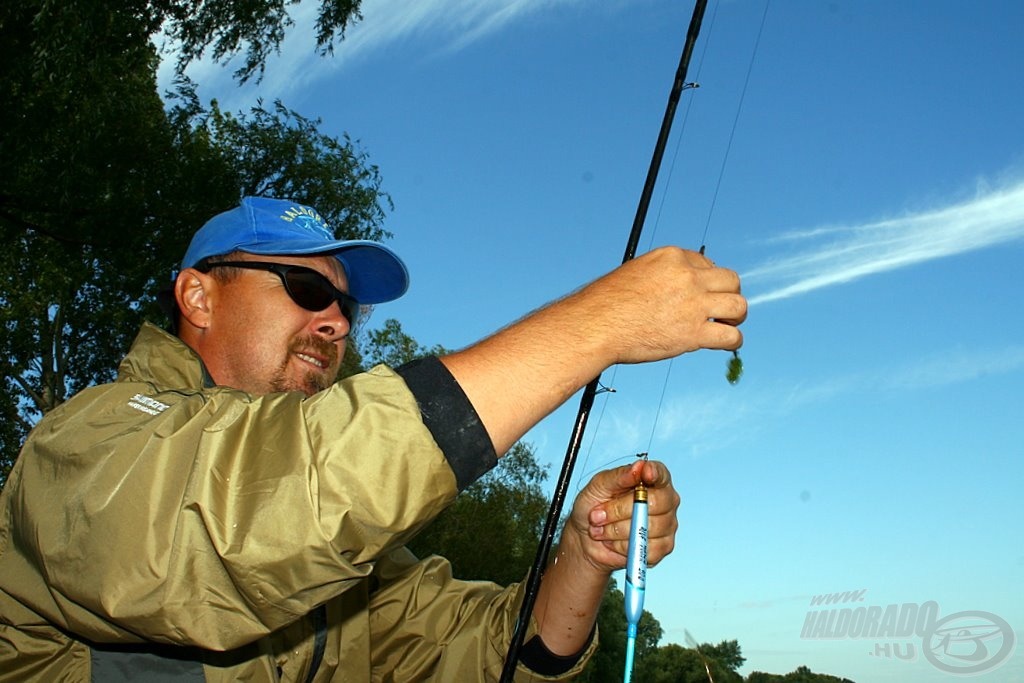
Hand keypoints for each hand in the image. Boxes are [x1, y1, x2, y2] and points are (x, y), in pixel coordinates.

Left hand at [565, 460, 679, 574]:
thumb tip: (639, 467)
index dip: (655, 473)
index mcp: (651, 480)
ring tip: (603, 529)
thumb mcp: (598, 486)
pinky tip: (615, 541)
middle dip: (620, 510)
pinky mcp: (663, 547)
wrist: (586, 539)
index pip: (661, 474)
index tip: (645, 474)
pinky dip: (623, 546)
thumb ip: (619, 476)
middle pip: (655, 503)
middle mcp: (665, 501)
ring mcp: (666, 525)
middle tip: (599, 514)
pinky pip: (646, 548)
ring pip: (647, 528)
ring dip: (616, 530)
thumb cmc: (593, 507)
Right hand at [580, 246, 745, 364]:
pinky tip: (725, 344)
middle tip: (719, 309)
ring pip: (738, 305)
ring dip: (736, 316)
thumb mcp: (635, 274)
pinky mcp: (693, 333)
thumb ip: (661, 278)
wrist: (595, 326)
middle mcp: (687, 276)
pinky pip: (730, 336)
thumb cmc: (605, 304)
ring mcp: (693, 304)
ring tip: (727, 325)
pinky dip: (732, 341)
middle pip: (730, 280)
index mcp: (672, 257)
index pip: (706, 263)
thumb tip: (675, 293)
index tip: (701, 294)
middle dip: (728, 294)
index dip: (707, 281)